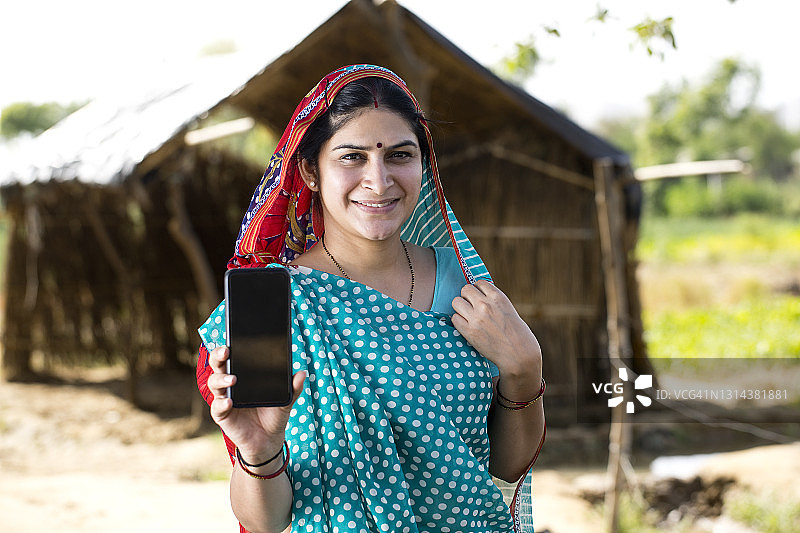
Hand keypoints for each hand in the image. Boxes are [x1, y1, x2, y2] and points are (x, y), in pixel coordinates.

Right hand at [207, 346, 305, 462]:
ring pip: (214, 383)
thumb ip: (293, 387)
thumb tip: (302, 373)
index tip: (234, 338)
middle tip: (227, 351)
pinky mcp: (222, 415)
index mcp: (244, 374)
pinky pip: (217, 407)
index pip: (233, 356)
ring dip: (221, 379)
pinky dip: (221, 403)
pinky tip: (229, 402)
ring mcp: (224, 398)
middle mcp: (229, 384)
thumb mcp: (286, 400)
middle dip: (218, 356)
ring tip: (233, 379)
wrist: (269, 440)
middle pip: (218, 365)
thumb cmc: (274, 414)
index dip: (229, 346)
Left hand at [451, 280, 541, 385]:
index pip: (479, 283)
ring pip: (456, 301)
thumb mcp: (508, 309)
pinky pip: (454, 318)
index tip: (480, 298)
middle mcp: (485, 305)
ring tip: (467, 316)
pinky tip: (466, 326)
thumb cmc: (517, 333)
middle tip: (472, 307)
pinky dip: (459, 321)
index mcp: (498, 297)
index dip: (478, 291)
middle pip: (465, 289)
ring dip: (460, 308)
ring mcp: (476, 318)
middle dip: (467, 297)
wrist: (519, 355)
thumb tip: (479, 295)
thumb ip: (494, 301)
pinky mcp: (469, 331)